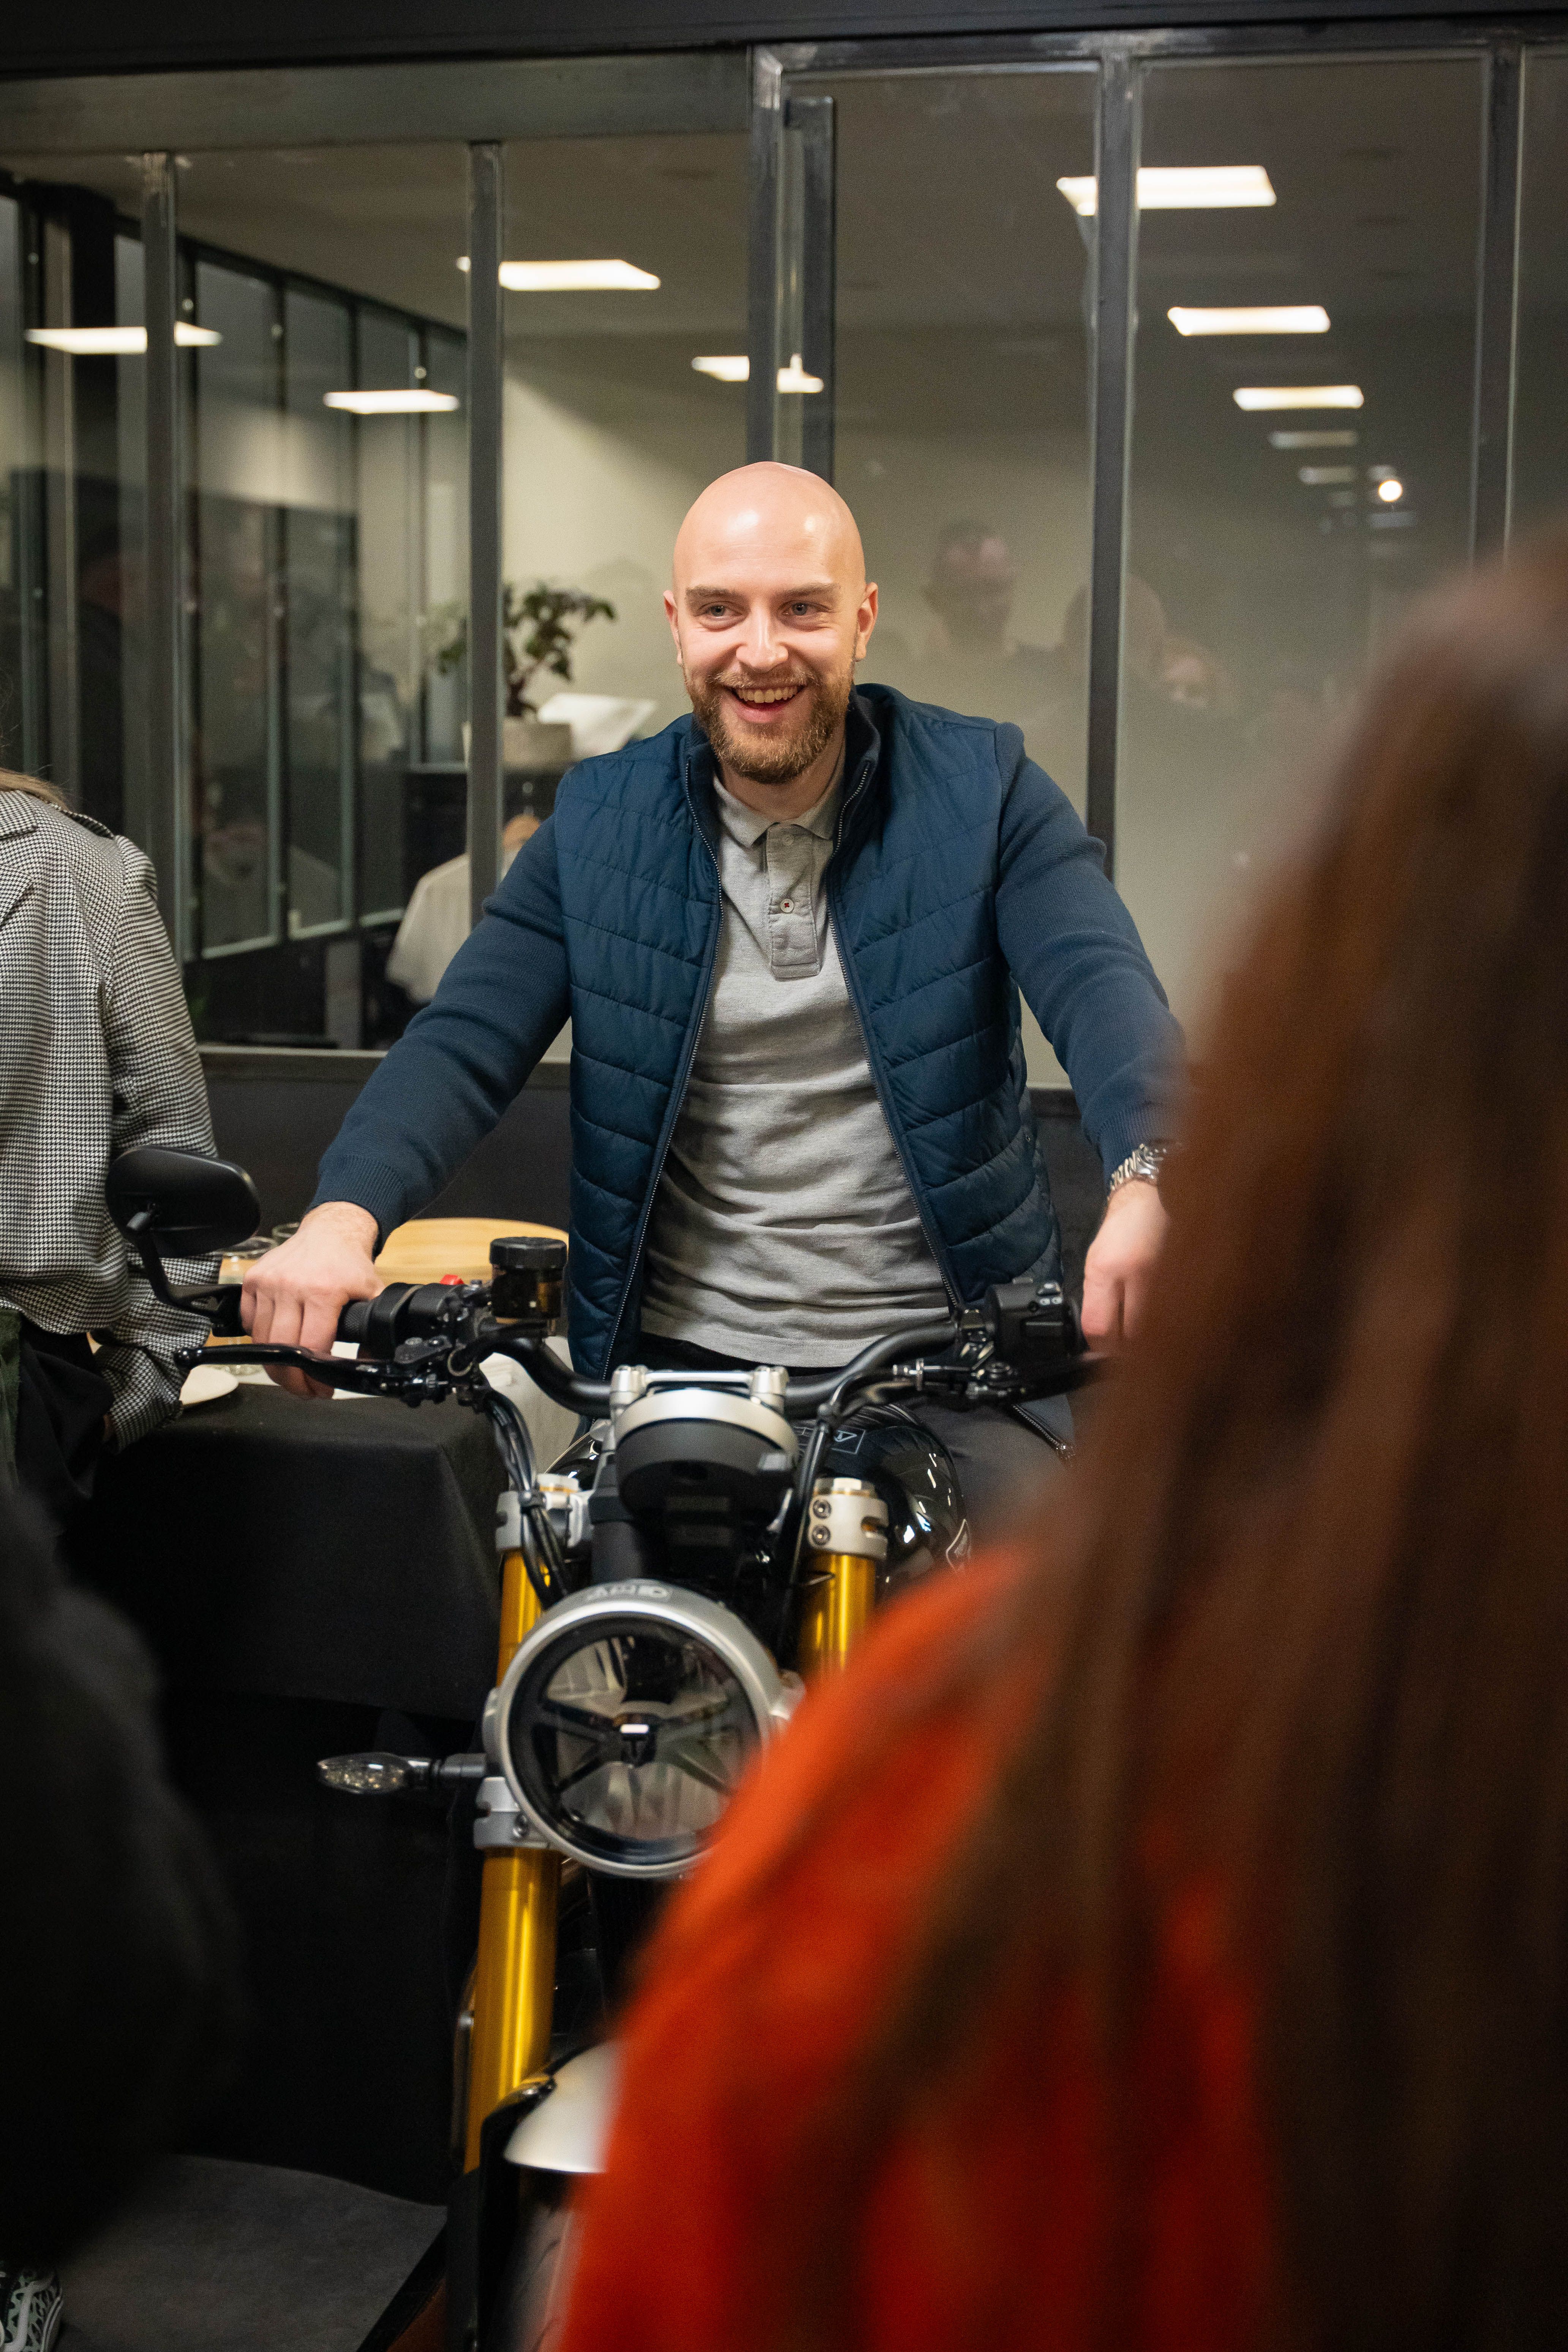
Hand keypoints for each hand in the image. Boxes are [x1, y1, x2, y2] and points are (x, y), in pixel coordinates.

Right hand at [242, 1202, 382, 1399]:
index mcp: (322, 1292)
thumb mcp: (371, 1295)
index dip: (314, 1376)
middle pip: (280, 1348)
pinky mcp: (253, 1279)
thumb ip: (372, 1331)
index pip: (311, 1347)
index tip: (321, 1389)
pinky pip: (249, 1321)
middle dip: (291, 1379)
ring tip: (291, 1371)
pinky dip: (259, 1336)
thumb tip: (369, 1367)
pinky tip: (277, 1341)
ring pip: (261, 1339)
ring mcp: (268, 1282)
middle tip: (303, 1389)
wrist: (330, 1230)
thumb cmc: (349, 1264)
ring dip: (274, 1363)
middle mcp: (291, 1286)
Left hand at [1081, 1178, 1168, 1351]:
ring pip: (1161, 1333)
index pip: (1099, 1328)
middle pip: (1132, 1338)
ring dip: (1157, 1341)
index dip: (1102, 1347)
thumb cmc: (1124, 1231)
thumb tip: (1101, 1342)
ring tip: (1155, 1333)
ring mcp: (1169, 1275)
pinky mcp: (1194, 1277)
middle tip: (1132, 1347)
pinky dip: (1178, 1325)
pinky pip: (1185, 1317)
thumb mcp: (1098, 1262)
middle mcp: (1137, 1272)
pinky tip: (1176, 1320)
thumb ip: (1098, 1300)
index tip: (1107, 1350)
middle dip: (1130, 1349)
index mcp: (1106, 1267)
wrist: (1156, 1197)